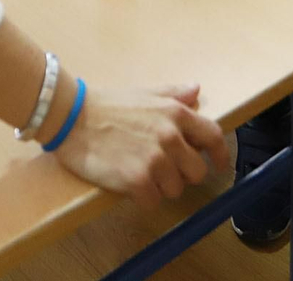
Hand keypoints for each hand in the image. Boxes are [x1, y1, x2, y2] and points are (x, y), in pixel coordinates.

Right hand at [53, 84, 228, 208]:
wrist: (72, 117)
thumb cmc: (107, 105)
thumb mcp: (144, 93)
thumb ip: (173, 94)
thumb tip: (196, 90)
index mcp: (175, 113)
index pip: (213, 137)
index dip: (220, 155)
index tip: (219, 165)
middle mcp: (170, 136)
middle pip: (197, 171)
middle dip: (182, 174)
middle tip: (163, 170)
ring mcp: (155, 159)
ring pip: (175, 189)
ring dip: (160, 187)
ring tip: (140, 173)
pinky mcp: (137, 179)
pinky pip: (152, 201)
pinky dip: (142, 198)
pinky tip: (128, 184)